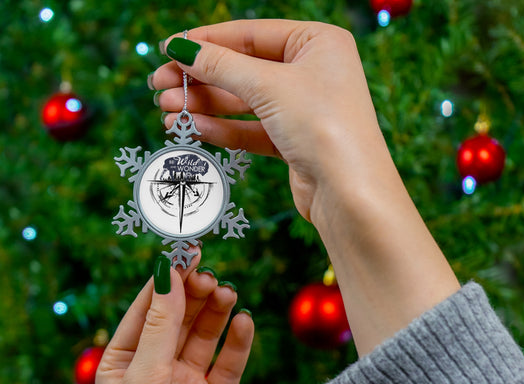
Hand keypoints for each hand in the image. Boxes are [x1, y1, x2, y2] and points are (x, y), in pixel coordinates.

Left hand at [96, 253, 253, 383]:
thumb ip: (161, 324)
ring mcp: (187, 382)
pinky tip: (245, 322)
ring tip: (228, 294)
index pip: (147, 308)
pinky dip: (238, 341)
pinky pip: (229, 362)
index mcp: (125, 360)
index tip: (186, 253)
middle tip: (211, 277)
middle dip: (194, 294)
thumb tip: (167, 272)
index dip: (167, 279)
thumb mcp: (145, 375)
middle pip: (179, 317)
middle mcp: (156, 368)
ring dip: (217, 312)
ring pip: (205, 335)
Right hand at [151, 19, 390, 222]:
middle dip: (200, 79)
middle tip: (159, 86)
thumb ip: (222, 66)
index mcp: (317, 42)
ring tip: (167, 112)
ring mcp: (303, 110)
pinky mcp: (294, 143)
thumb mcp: (268, 86)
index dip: (207, 41)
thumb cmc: (322, 126)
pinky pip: (252, 130)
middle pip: (244, 69)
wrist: (349, 193)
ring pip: (244, 103)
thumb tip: (181, 48)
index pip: (250, 34)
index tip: (169, 49)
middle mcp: (312, 73)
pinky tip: (194, 129)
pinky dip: (223, 129)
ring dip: (205, 107)